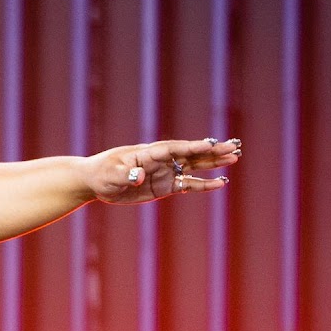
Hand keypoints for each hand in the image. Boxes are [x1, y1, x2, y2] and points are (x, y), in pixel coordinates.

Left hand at [85, 136, 240, 203]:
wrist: (95, 181)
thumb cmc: (101, 174)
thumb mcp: (111, 175)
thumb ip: (126, 175)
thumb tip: (140, 176)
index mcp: (147, 153)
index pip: (173, 149)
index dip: (192, 147)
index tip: (210, 144)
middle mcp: (160, 161)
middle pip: (190, 154)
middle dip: (211, 151)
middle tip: (234, 147)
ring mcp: (164, 172)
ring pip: (193, 166)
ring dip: (213, 163)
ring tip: (234, 158)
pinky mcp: (164, 186)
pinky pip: (188, 185)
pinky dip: (203, 185)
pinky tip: (219, 183)